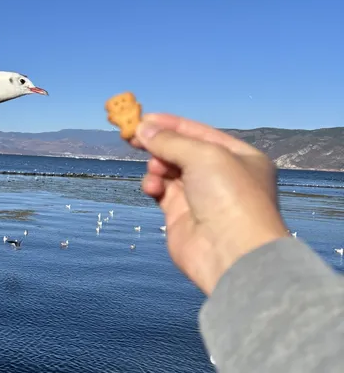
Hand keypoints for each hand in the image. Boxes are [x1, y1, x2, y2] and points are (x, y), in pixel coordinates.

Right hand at [132, 113, 287, 294]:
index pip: (200, 133)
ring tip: (155, 169)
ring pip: (169, 170)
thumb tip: (143, 129)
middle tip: (132, 136)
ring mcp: (201, 197)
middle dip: (159, 144)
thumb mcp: (204, 155)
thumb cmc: (230, 198)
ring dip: (157, 165)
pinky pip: (161, 191)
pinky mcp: (181, 216)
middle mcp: (222, 176)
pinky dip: (153, 185)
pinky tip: (152, 187)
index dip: (171, 124)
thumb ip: (171, 140)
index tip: (144, 118)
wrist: (232, 254)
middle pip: (182, 151)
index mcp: (239, 157)